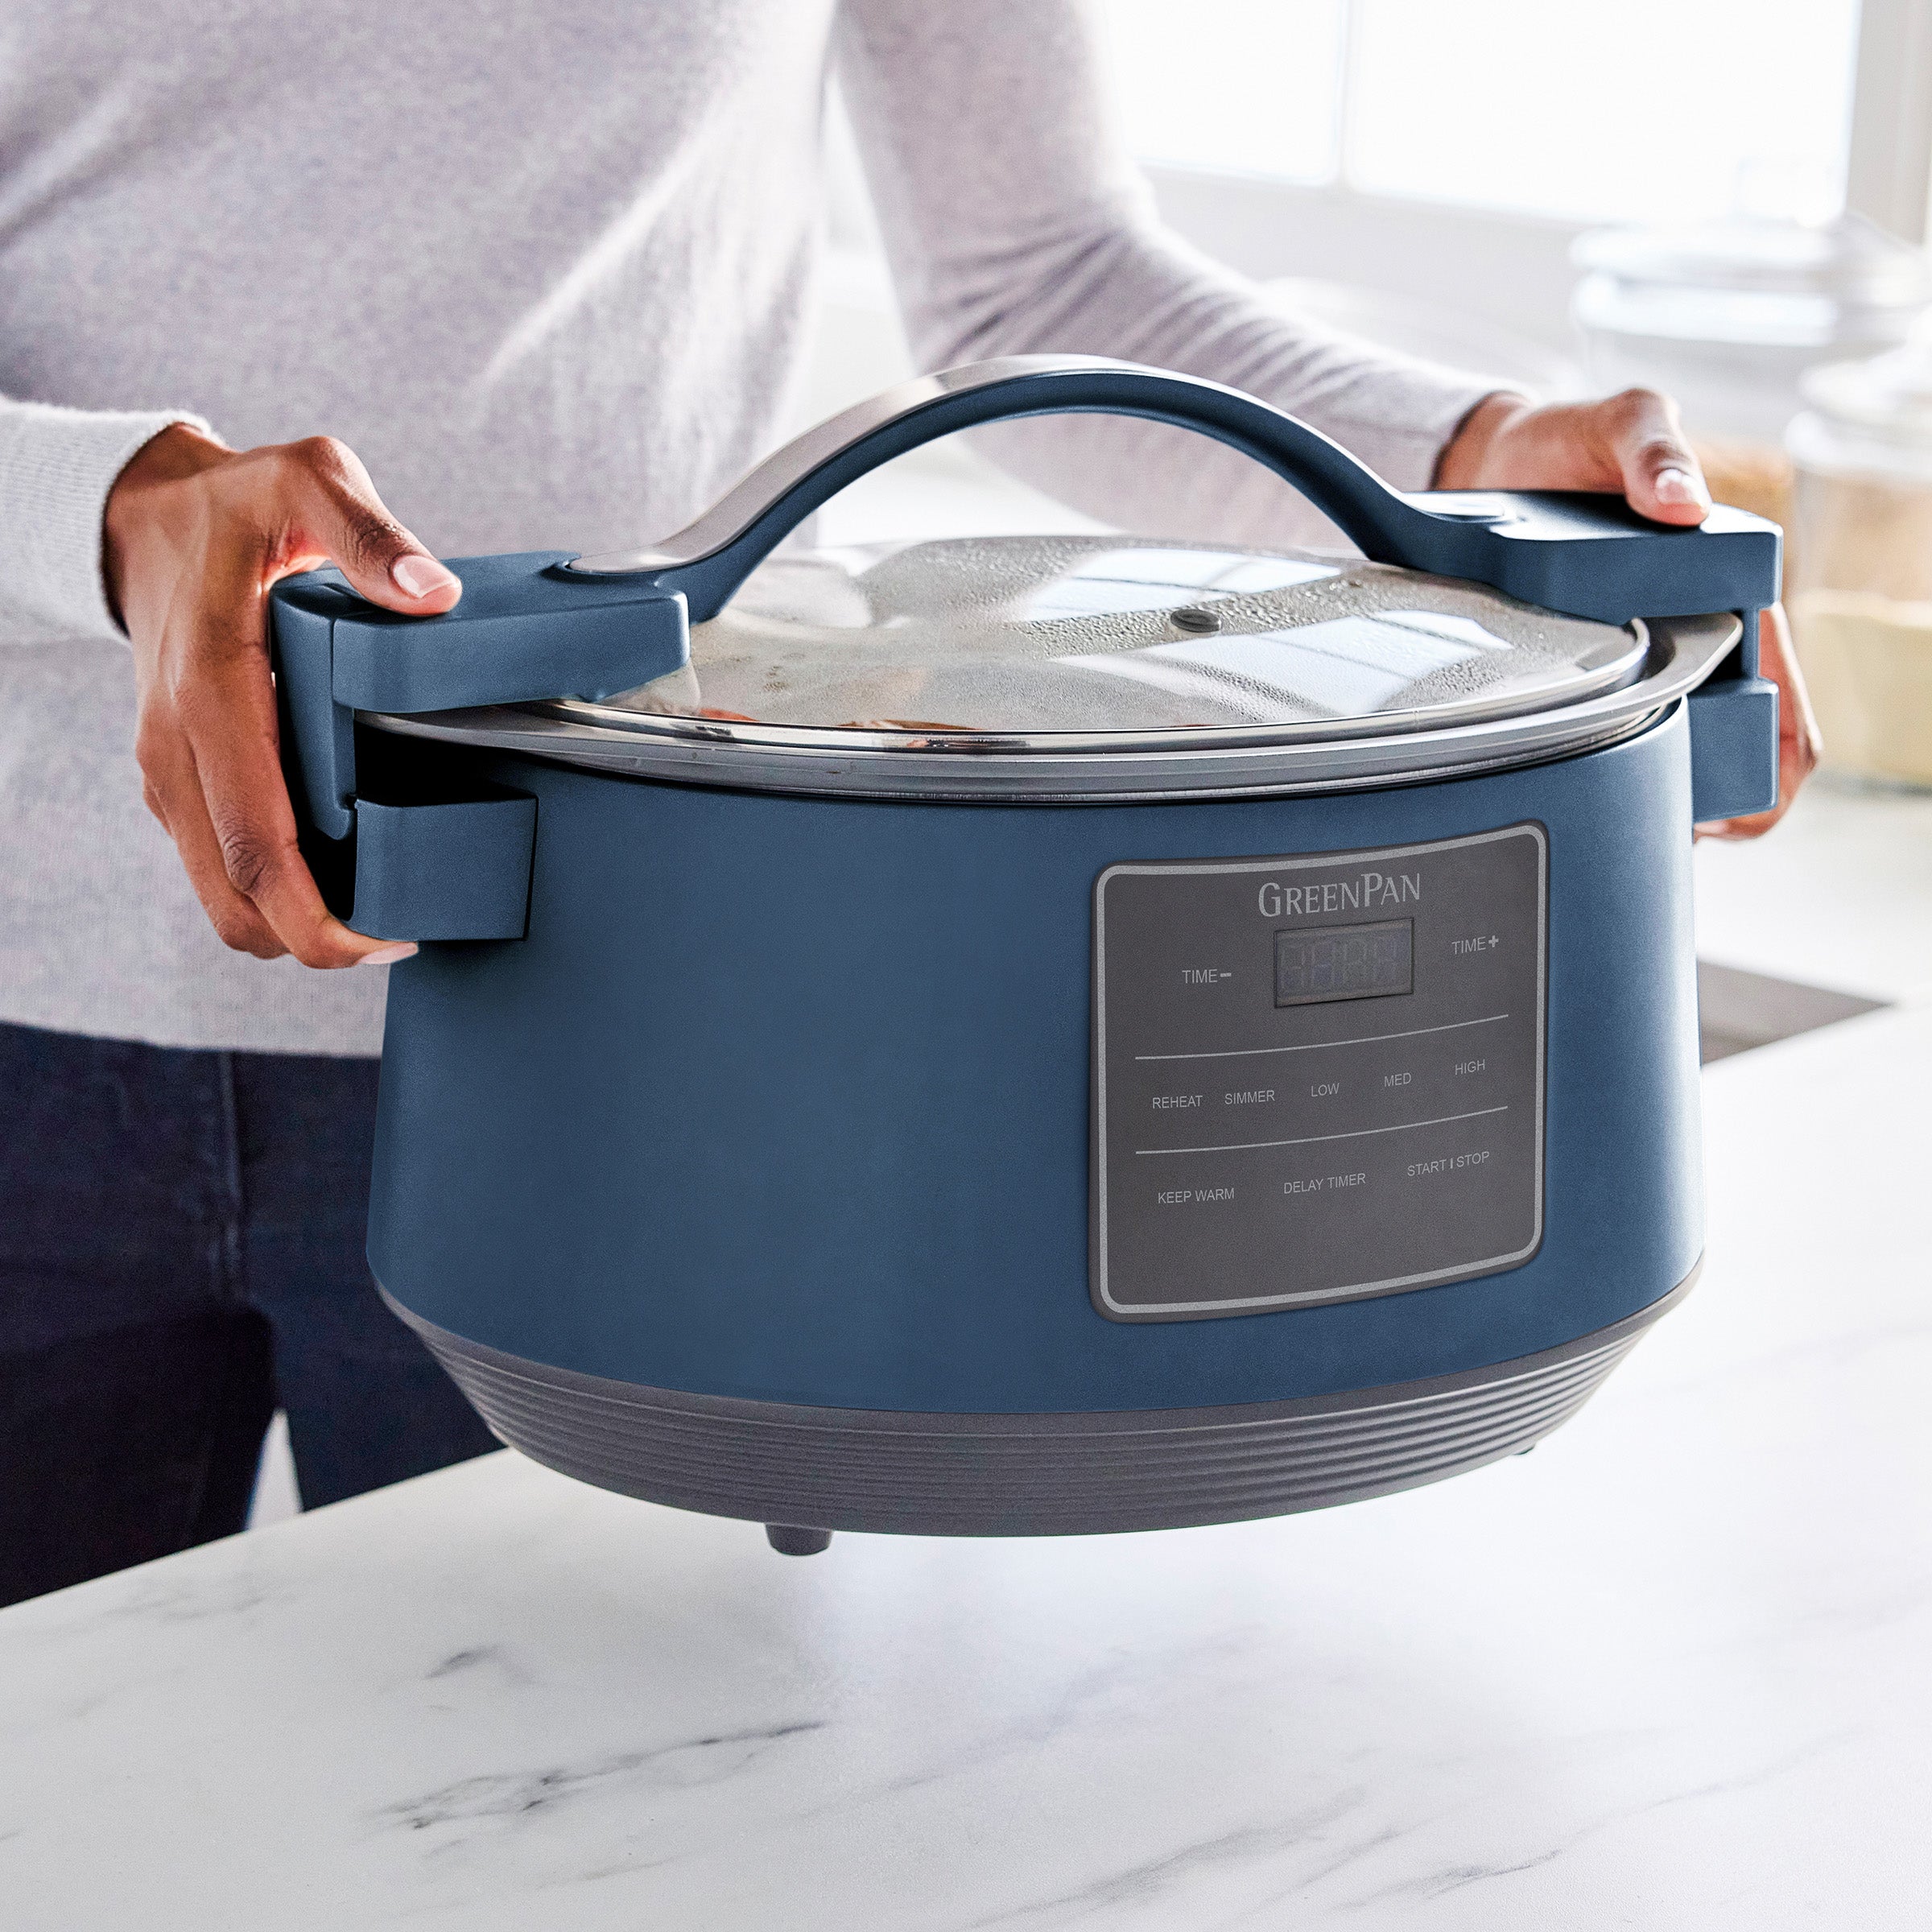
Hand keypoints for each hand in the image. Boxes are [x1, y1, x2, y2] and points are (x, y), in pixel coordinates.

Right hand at [105, 426, 461, 964]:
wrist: (148, 515)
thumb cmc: (237, 504)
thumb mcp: (305, 481)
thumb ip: (367, 530)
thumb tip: (429, 592)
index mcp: (211, 692)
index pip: (254, 845)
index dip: (319, 918)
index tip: (387, 939)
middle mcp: (177, 747)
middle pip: (235, 899)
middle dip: (314, 944)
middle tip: (398, 939)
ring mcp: (171, 770)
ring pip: (220, 896)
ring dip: (294, 928)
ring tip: (380, 920)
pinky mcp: (179, 779)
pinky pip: (218, 865)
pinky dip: (274, 896)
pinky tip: (342, 882)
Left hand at [1438, 389, 1818, 836]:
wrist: (1498, 458)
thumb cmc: (1570, 442)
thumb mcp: (1617, 424)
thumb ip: (1652, 450)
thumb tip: (1682, 503)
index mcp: (1730, 584)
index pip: (1783, 689)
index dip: (1778, 755)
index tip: (1741, 801)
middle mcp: (1703, 628)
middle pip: (1743, 738)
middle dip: (1728, 795)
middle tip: (1679, 826)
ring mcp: (1654, 653)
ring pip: (1689, 748)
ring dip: (1677, 792)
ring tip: (1640, 820)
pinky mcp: (1603, 666)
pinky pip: (1630, 735)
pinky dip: (1630, 774)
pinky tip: (1601, 799)